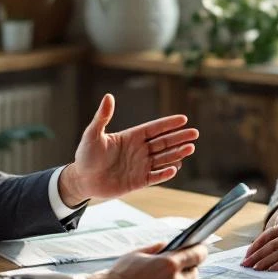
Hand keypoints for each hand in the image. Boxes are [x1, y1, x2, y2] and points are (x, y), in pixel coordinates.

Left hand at [58, 94, 197, 205]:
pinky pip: (155, 177)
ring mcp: (140, 166)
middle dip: (179, 138)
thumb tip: (108, 97)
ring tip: (190, 148)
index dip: (168, 124)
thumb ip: (102, 117)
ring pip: (163, 159)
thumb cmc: (86, 156)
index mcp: (131, 137)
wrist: (82, 180)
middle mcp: (139, 150)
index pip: (154, 129)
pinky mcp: (138, 181)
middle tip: (195, 133)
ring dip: (177, 154)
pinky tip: (175, 169)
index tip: (183, 119)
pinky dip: (165, 174)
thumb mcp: (92, 134)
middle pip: (164, 143)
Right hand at [87, 243, 206, 278]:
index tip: (202, 250)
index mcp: (169, 264)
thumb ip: (156, 248)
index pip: (196, 255)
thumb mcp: (138, 254)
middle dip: (188, 269)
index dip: (201, 251)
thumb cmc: (121, 275)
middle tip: (180, 268)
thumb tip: (168, 245)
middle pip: (194, 273)